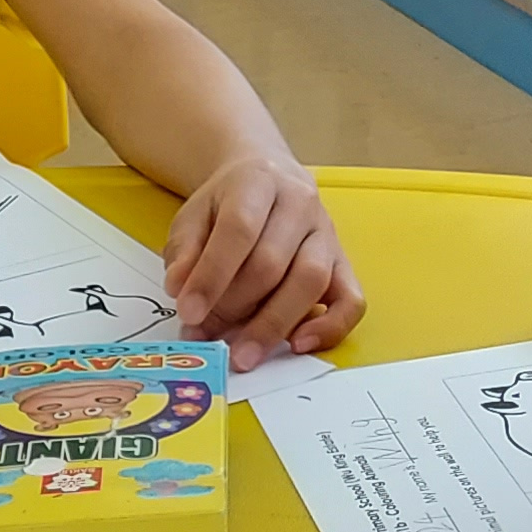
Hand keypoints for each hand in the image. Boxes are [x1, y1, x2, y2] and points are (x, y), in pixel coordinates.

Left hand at [162, 156, 361, 369]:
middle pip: (273, 261)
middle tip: (206, 335)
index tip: (188, 312)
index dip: (212, 275)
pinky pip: (351, 299)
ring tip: (243, 354)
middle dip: (235, 307)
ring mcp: (326, 233)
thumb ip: (184, 251)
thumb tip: (180, 289)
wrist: (266, 177)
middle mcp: (300, 203)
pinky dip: (330, 328)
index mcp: (259, 182)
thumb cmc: (227, 203)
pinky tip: (298, 344)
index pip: (239, 229)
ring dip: (273, 325)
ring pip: (311, 281)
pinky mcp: (344, 262)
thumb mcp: (194, 215)